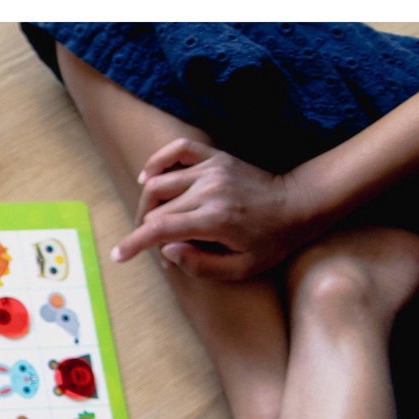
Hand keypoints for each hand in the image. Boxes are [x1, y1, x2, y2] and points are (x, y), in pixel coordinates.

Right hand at [112, 138, 313, 279]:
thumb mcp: (241, 268)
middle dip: (149, 233)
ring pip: (158, 184)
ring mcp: (212, 169)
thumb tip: (167, 252)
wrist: (299, 204)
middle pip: (155, 210)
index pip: (160, 229)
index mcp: (215, 219)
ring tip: (154, 221)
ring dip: (147, 205)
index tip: (119, 256)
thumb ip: (200, 265)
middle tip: (161, 249)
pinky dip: (157, 161)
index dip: (134, 244)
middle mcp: (209, 190)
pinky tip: (148, 177)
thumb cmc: (271, 241)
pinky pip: (178, 150)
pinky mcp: (216, 158)